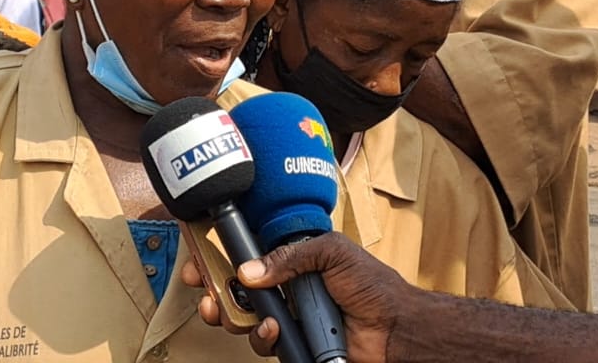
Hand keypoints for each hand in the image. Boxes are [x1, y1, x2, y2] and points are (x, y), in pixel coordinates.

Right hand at [186, 233, 403, 362]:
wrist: (395, 329)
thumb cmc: (373, 286)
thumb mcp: (332, 252)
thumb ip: (289, 255)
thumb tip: (249, 270)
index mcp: (293, 261)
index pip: (248, 255)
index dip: (221, 257)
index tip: (201, 260)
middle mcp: (286, 289)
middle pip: (237, 290)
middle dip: (215, 292)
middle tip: (207, 295)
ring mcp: (288, 318)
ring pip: (246, 321)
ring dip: (240, 318)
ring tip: (254, 317)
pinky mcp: (294, 345)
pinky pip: (266, 345)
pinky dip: (266, 339)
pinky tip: (277, 332)